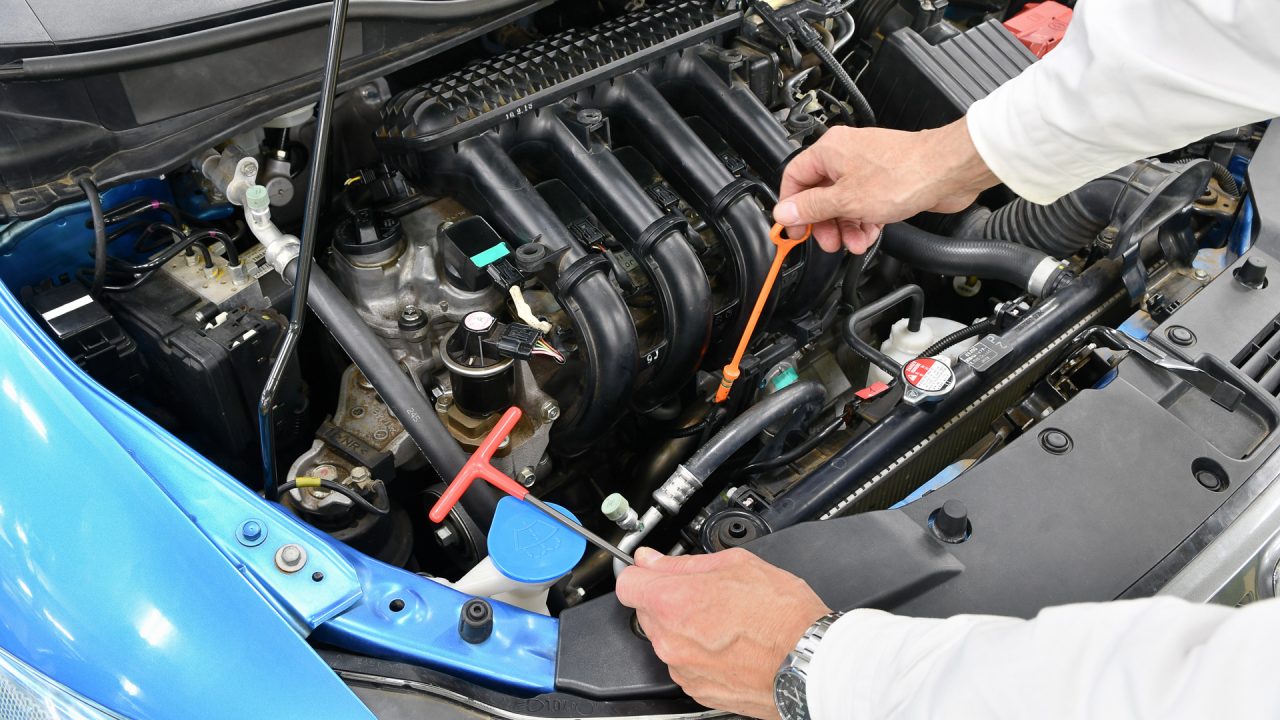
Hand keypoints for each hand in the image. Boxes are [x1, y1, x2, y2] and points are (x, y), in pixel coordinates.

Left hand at [615, 547, 830, 718]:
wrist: (811, 662)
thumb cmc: (783, 615)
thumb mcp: (736, 565)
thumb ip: (683, 563)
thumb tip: (653, 560)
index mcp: (673, 602)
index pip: (627, 583)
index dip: (642, 573)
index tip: (654, 571)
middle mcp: (670, 640)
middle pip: (646, 612)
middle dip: (668, 600)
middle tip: (706, 595)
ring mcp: (682, 669)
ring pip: (667, 639)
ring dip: (686, 629)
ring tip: (726, 622)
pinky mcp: (697, 690)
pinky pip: (685, 664)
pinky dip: (700, 654)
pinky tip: (730, 645)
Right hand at [773, 117, 998, 253]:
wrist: (947, 171)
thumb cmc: (903, 174)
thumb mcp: (846, 200)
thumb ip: (812, 208)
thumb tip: (785, 212)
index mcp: (829, 151)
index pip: (795, 178)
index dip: (790, 206)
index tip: (793, 229)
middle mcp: (845, 156)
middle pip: (819, 194)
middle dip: (823, 223)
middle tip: (828, 242)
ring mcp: (866, 168)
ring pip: (843, 202)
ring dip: (845, 227)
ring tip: (854, 243)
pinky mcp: (885, 180)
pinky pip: (863, 203)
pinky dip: (863, 221)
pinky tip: (868, 235)